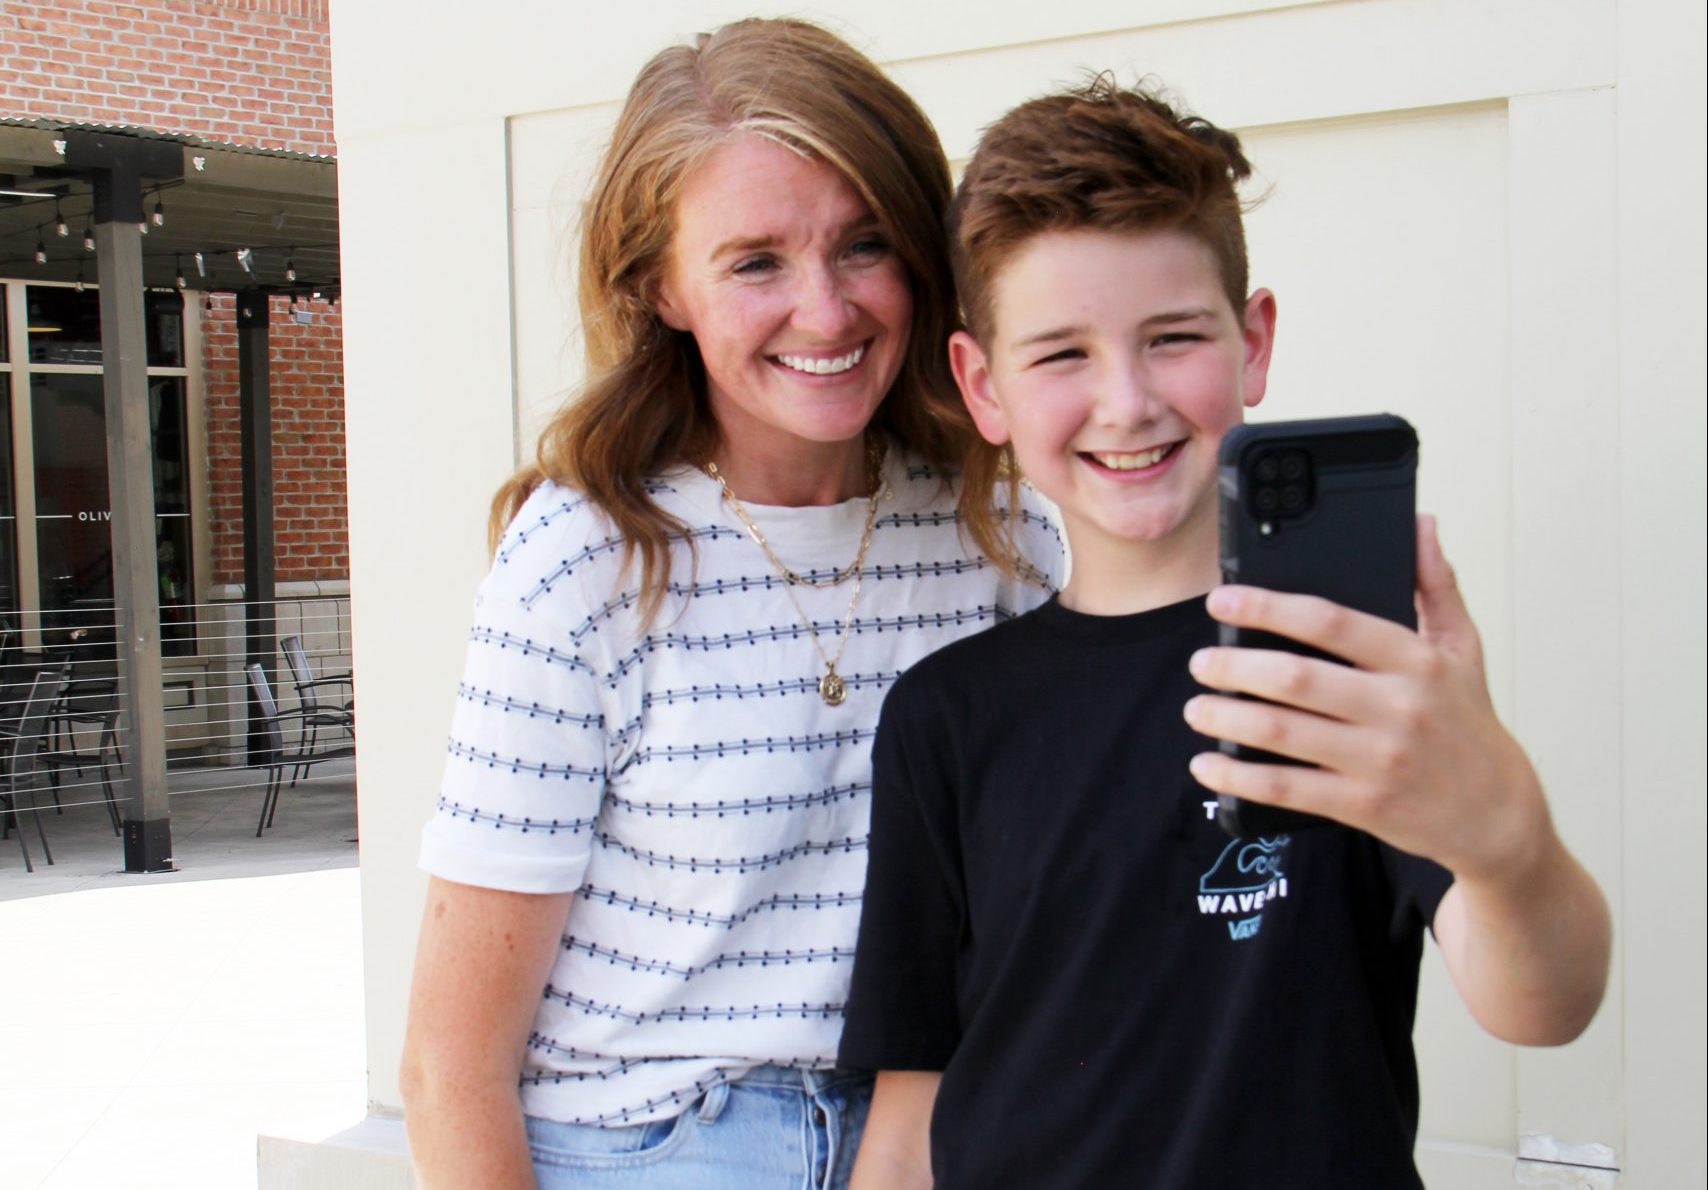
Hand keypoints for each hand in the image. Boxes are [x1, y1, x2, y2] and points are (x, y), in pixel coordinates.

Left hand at [1183, 515, 1548, 883]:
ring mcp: (1380, 759)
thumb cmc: (1468, 722)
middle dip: (1234, 667)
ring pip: (1284, 733)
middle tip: (1201, 662)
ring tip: (1196, 708)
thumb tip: (1420, 522)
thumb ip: (1435, 584)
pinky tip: (1209, 765)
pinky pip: (1288, 788)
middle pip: (1296, 678)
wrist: (1497, 814)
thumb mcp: (1462, 648)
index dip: (1268, 607)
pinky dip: (1240, 777)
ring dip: (1227, 720)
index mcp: (1415, 659)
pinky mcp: (1365, 805)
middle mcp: (1398, 706)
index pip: (1330, 621)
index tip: (1223, 600)